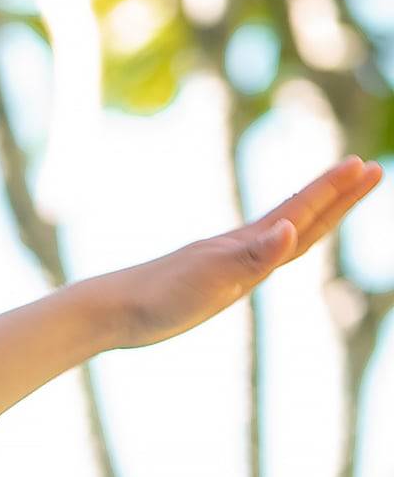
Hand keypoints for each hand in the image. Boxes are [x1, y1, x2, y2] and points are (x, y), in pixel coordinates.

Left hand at [76, 154, 383, 350]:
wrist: (109, 310)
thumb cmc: (156, 298)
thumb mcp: (211, 281)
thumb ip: (253, 257)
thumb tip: (292, 229)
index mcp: (243, 245)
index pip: (301, 212)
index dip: (334, 192)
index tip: (364, 165)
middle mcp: (238, 247)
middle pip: (299, 215)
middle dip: (337, 195)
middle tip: (369, 168)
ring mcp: (225, 261)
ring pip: (281, 233)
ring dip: (313, 213)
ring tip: (336, 196)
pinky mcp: (210, 280)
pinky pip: (259, 256)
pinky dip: (280, 243)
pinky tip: (279, 240)